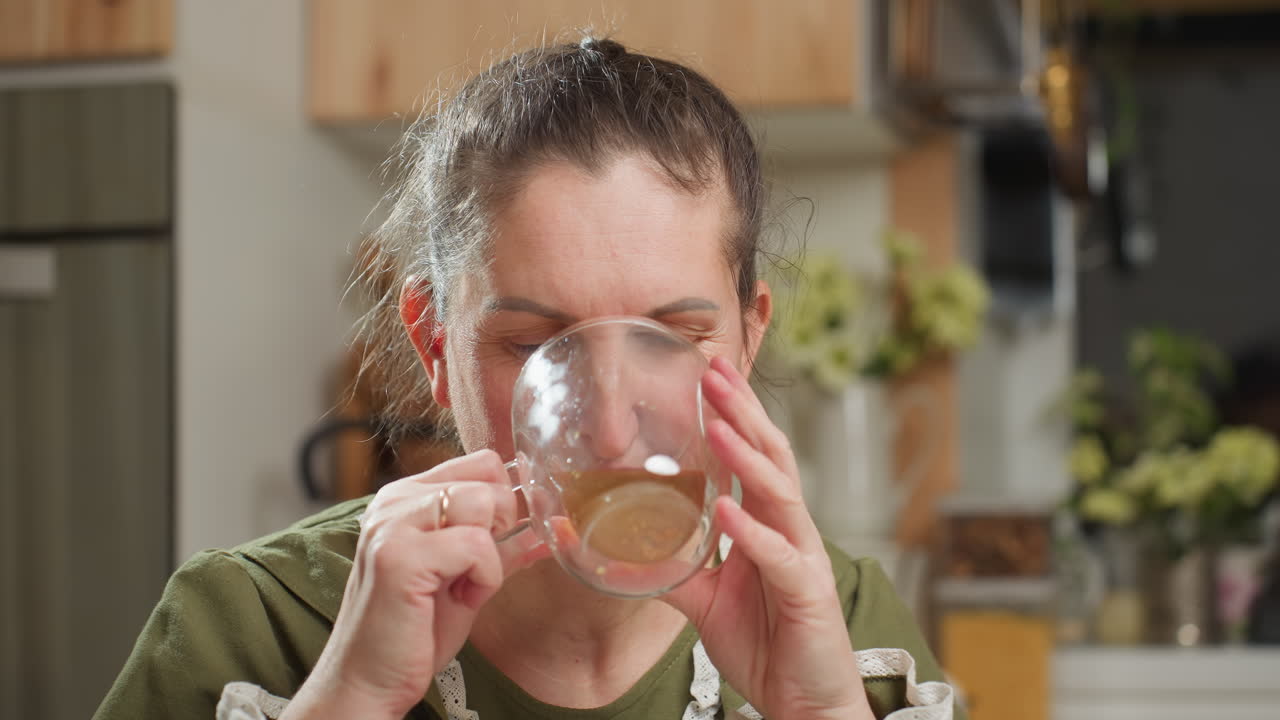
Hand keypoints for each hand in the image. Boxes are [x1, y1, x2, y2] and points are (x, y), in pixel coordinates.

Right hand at [284, 450, 542, 719]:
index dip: (504, 498)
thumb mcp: (465, 578)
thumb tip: (545, 526)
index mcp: (406, 497)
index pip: (481, 462)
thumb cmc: (413, 633)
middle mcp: (394, 501)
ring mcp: (393, 524)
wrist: (369, 682)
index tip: (497, 540)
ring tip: (463, 587)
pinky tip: (460, 599)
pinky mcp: (400, 555)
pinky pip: (478, 545)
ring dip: (490, 555)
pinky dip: (484, 579)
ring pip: (483, 503)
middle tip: (476, 570)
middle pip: (488, 477)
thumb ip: (499, 546)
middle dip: (501, 525)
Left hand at [661, 357, 874, 719]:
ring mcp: (803, 556)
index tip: (708, 373)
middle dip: (743, 411)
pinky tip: (727, 510)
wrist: (804, 704)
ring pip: (780, 492)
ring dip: (746, 456)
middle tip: (713, 372)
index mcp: (769, 524)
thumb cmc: (766, 645)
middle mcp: (790, 529)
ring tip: (716, 424)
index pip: (754, 455)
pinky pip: (779, 555)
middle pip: (772, 455)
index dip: (734, 413)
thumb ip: (673, 571)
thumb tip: (620, 551)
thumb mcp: (706, 601)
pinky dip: (752, 531)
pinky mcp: (808, 591)